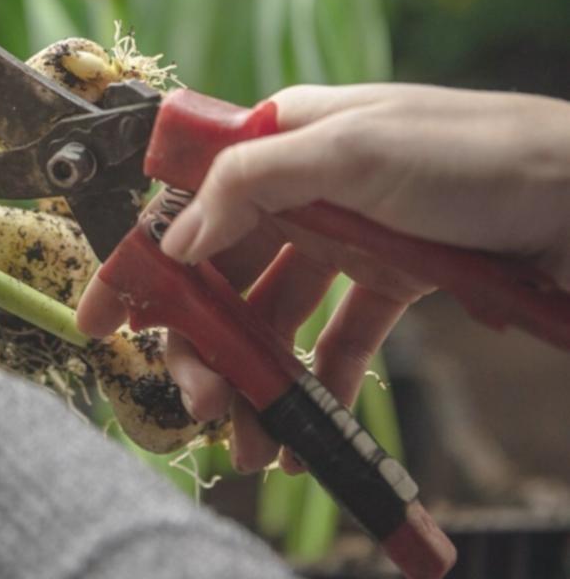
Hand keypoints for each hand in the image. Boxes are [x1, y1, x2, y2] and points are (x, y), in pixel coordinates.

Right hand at [78, 83, 569, 472]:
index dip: (140, 264)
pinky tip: (310, 430)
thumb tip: (177, 236)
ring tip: (257, 439)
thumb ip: (252, 185)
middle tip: (203, 403)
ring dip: (259, 376)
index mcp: (282, 140)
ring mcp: (349, 235)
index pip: (186, 203)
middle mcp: (305, 187)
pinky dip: (320, 383)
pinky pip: (338, 337)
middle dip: (205, 344)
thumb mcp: (353, 150)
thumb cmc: (477, 154)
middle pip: (226, 274)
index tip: (101, 321)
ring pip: (277, 315)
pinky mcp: (394, 277)